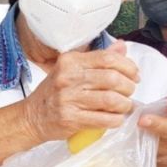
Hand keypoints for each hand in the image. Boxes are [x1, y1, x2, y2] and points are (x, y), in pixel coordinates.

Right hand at [23, 40, 139, 141]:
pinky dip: (116, 120)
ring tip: (124, 106)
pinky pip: (104, 119)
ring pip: (111, 100)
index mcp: (70, 61)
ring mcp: (68, 99)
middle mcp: (68, 77)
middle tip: (129, 92)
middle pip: (113, 79)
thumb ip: (97, 59)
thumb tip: (121, 46)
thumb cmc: (54, 93)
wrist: (32, 117)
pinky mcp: (70, 119)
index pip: (108, 58)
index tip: (134, 75)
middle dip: (128, 87)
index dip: (128, 67)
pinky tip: (115, 118)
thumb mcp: (71, 70)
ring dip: (125, 105)